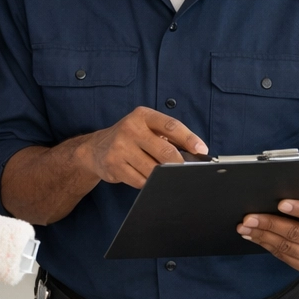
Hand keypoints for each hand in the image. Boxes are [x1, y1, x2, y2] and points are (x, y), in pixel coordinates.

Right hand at [78, 107, 207, 188]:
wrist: (96, 149)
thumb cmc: (130, 137)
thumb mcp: (146, 127)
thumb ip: (167, 136)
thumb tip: (194, 153)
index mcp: (142, 116)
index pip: (171, 126)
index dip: (189, 139)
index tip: (202, 150)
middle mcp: (130, 129)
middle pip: (164, 151)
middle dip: (179, 163)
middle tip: (186, 170)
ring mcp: (120, 147)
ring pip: (153, 169)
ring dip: (162, 175)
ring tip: (162, 172)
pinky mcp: (114, 165)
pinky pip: (141, 181)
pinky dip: (149, 182)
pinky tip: (146, 177)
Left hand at [236, 198, 298, 273]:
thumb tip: (287, 186)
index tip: (281, 203)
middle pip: (297, 233)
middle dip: (270, 224)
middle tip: (250, 217)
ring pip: (286, 247)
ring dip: (262, 236)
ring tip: (245, 227)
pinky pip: (283, 256)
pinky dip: (266, 245)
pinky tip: (255, 236)